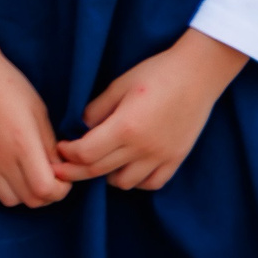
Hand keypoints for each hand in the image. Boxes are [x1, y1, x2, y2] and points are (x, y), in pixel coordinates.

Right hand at [0, 42, 69, 207]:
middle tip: (48, 175)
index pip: (46, 189)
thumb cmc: (9, 86)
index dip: (61, 188)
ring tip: (26, 175)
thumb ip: (49, 144)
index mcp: (24, 145)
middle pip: (31, 200)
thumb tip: (59, 167)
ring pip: (9, 200)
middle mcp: (3, 159)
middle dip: (47, 193)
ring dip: (23, 193)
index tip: (62, 174)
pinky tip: (4, 174)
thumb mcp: (39, 111)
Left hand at [54, 28, 246, 191]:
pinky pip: (151, 184)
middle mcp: (143, 148)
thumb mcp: (118, 86)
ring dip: (106, 175)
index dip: (68, 154)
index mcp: (125, 127)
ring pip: (124, 183)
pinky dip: (135, 181)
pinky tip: (128, 167)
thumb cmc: (156, 73)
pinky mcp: (176, 159)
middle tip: (62, 167)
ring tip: (100, 161)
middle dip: (75, 171)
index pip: (86, 153)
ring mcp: (161, 157)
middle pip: (99, 171)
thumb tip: (80, 128)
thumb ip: (96, 110)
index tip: (59, 148)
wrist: (198, 75)